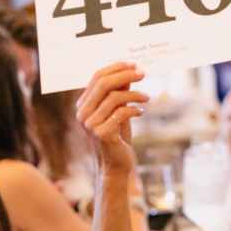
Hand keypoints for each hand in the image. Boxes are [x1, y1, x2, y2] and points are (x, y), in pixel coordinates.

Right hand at [76, 62, 150, 177]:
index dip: (116, 68)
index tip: (133, 65)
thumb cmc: (116, 138)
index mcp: (83, 106)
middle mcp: (83, 113)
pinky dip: (134, 109)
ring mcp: (91, 124)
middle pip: (103, 83)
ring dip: (135, 94)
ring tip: (147, 97)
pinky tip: (141, 112)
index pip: (96, 78)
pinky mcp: (102, 133)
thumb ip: (119, 94)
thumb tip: (128, 74)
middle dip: (125, 75)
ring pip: (114, 97)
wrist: (115, 166)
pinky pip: (121, 113)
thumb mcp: (117, 112)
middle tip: (142, 73)